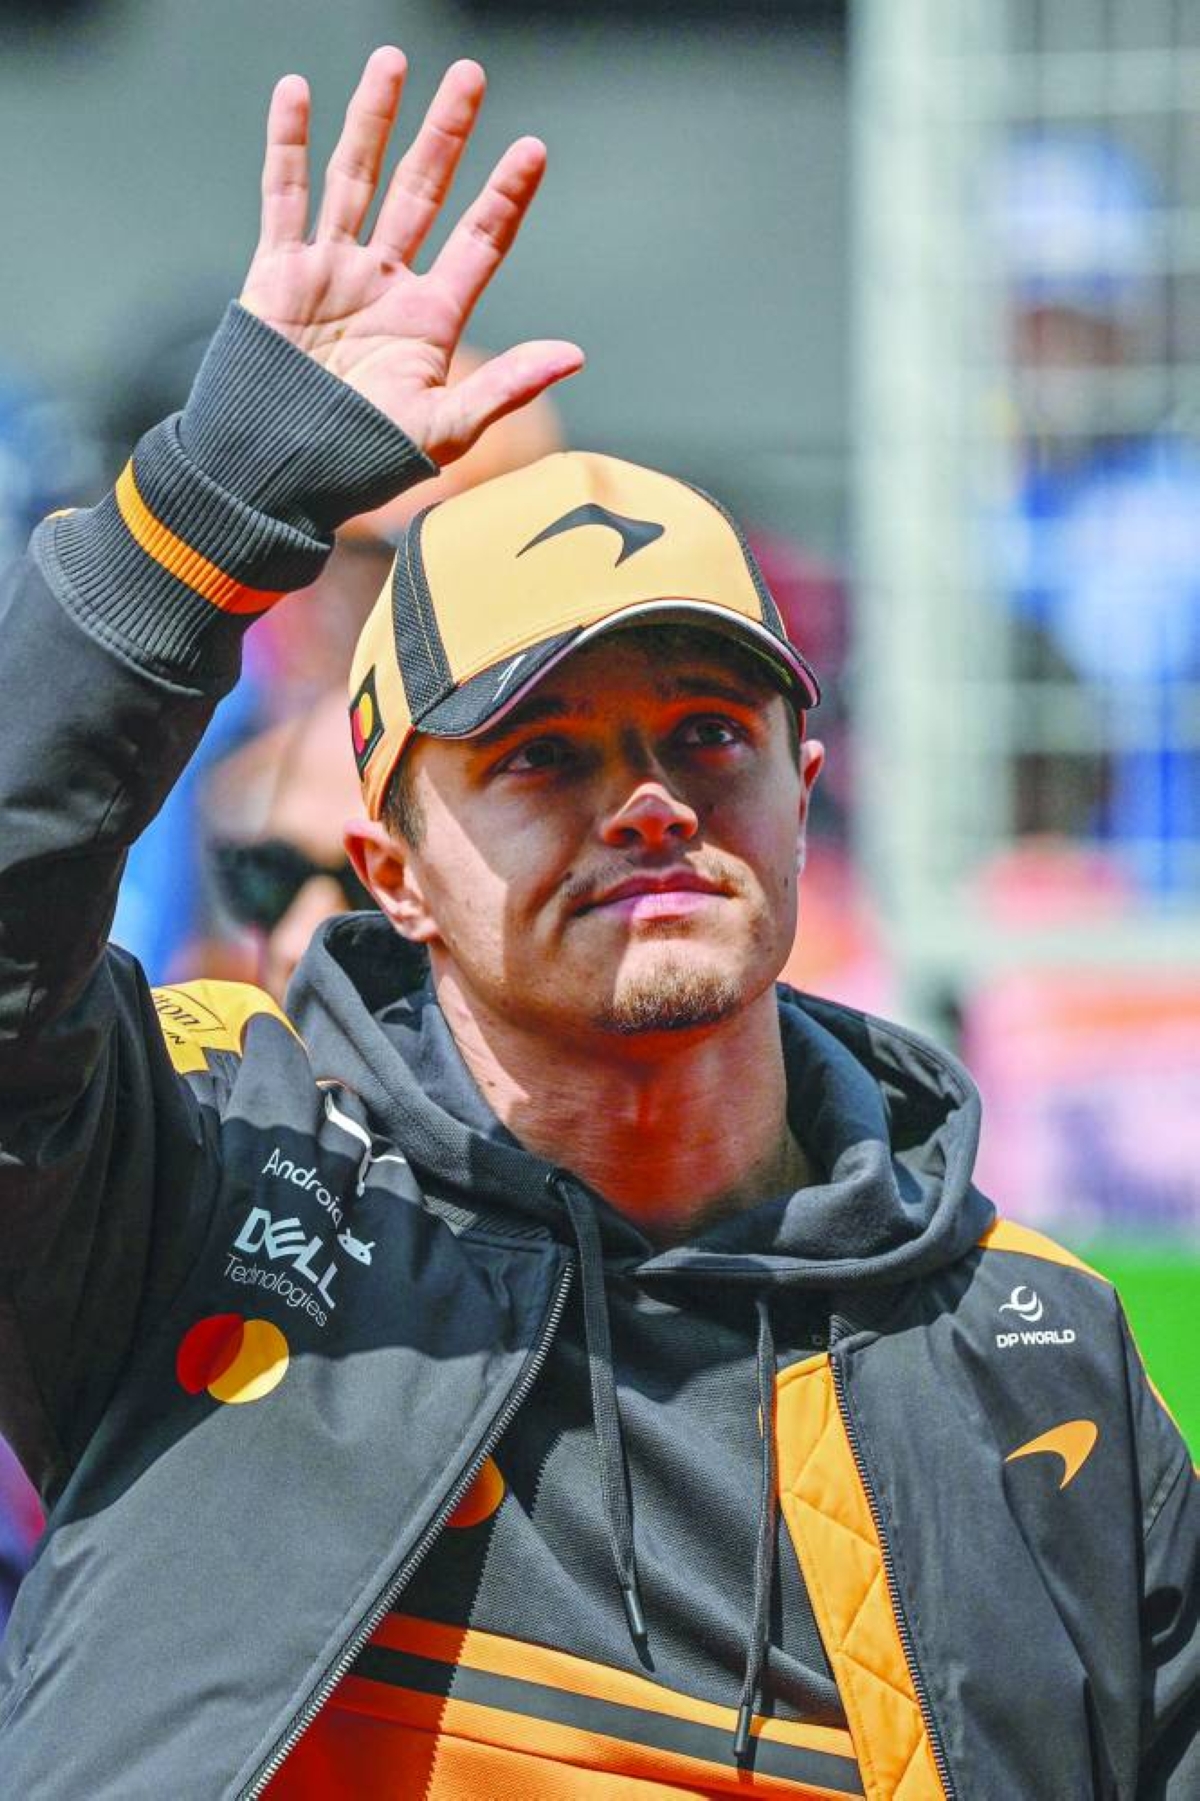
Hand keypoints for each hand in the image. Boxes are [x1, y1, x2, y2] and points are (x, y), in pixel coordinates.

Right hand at [239, 47, 583, 465]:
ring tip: (393, 62)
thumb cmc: (361, 462)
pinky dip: (287, 144)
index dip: (505, 196)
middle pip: (422, 191)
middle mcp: (385, 285)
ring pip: (356, 178)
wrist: (276, 474)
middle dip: (445, 134)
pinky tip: (298, 93)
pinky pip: (284, 197)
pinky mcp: (280, 273)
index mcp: (430, 319)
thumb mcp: (445, 428)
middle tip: (470, 76)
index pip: (479, 242)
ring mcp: (332, 272)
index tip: (531, 149)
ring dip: (374, 120)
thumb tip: (574, 354)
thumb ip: (508, 386)